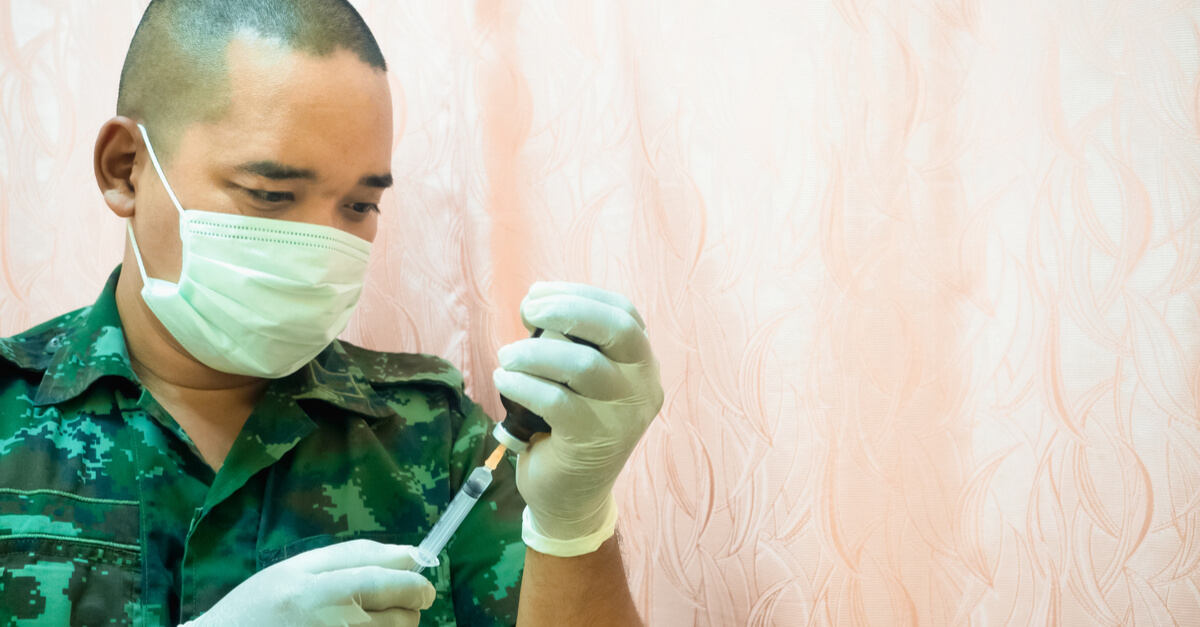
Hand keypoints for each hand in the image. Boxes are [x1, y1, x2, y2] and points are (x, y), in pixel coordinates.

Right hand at [181, 540, 434, 626]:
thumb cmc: (257, 608)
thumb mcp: (294, 571)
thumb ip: (349, 558)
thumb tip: (408, 557)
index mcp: (312, 590)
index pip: (381, 582)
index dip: (413, 582)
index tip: (423, 583)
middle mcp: (327, 622)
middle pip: (398, 615)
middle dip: (409, 606)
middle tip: (401, 603)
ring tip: (368, 620)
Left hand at [493, 282, 663, 556]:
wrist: (571, 497)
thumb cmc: (568, 427)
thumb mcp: (579, 380)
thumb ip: (571, 343)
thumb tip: (536, 303)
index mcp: (642, 364)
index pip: (624, 312)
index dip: (578, 294)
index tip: (537, 294)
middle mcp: (642, 386)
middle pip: (615, 328)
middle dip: (565, 310)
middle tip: (527, 313)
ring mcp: (622, 416)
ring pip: (582, 364)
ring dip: (534, 352)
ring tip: (507, 358)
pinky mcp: (592, 442)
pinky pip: (555, 400)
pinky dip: (522, 384)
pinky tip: (503, 382)